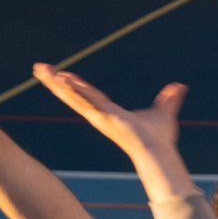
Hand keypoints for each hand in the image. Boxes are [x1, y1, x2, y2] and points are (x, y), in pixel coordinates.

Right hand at [34, 66, 187, 173]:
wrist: (159, 151)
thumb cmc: (159, 136)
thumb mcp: (164, 110)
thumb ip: (169, 98)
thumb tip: (179, 87)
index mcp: (109, 111)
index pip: (86, 93)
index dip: (73, 83)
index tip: (60, 73)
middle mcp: (99, 113)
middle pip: (72, 93)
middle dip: (54, 81)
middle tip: (38, 68)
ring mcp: (99, 116)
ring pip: (73, 95)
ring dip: (57, 82)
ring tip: (42, 70)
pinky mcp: (103, 117)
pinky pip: (85, 101)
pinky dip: (74, 90)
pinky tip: (62, 80)